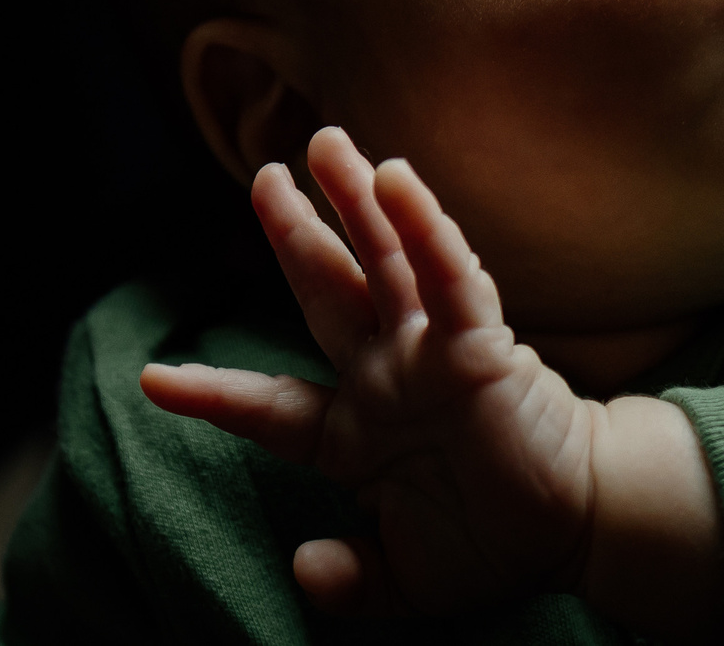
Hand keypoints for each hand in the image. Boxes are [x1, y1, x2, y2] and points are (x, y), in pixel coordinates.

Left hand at [140, 128, 723, 635]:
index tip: (151, 378)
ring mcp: (429, 356)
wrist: (573, 532)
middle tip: (266, 176)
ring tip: (326, 144)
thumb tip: (303, 568)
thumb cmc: (488, 545)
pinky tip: (397, 180)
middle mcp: (386, 378)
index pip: (267, 406)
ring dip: (355, 201)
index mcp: (353, 434)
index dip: (213, 392)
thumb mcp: (405, 579)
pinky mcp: (479, 346)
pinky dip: (424, 229)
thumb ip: (353, 579)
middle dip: (293, 232)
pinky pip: (449, 279)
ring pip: (383, 264)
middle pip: (327, 291)